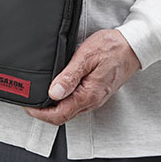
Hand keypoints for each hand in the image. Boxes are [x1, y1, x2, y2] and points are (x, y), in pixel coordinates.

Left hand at [23, 30, 140, 124]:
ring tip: (39, 94)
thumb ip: (70, 76)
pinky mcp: (97, 92)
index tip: (27, 105)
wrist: (133, 46)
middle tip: (28, 100)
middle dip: (43, 112)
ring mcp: (95, 97)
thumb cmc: (112, 47)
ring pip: (69, 110)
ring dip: (53, 106)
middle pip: (62, 115)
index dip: (40, 113)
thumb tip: (53, 92)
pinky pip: (76, 102)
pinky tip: (57, 90)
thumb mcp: (87, 56)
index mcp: (88, 95)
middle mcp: (92, 101)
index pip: (59, 115)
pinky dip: (63, 100)